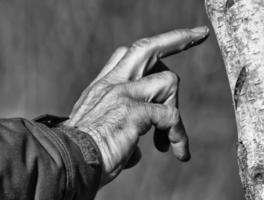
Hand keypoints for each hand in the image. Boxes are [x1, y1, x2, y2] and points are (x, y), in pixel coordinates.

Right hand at [64, 26, 208, 186]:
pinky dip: (178, 136)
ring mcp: (122, 95)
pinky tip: (177, 152)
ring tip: (168, 139)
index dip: (154, 46)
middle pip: (147, 47)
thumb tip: (137, 150)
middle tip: (198, 34)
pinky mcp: (132, 113)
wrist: (65, 163)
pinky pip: (170, 116)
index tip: (176, 40)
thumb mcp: (100, 130)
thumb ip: (121, 132)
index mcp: (104, 85)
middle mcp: (112, 83)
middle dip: (177, 38)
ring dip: (176, 109)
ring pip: (169, 80)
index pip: (129, 54)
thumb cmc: (82, 153)